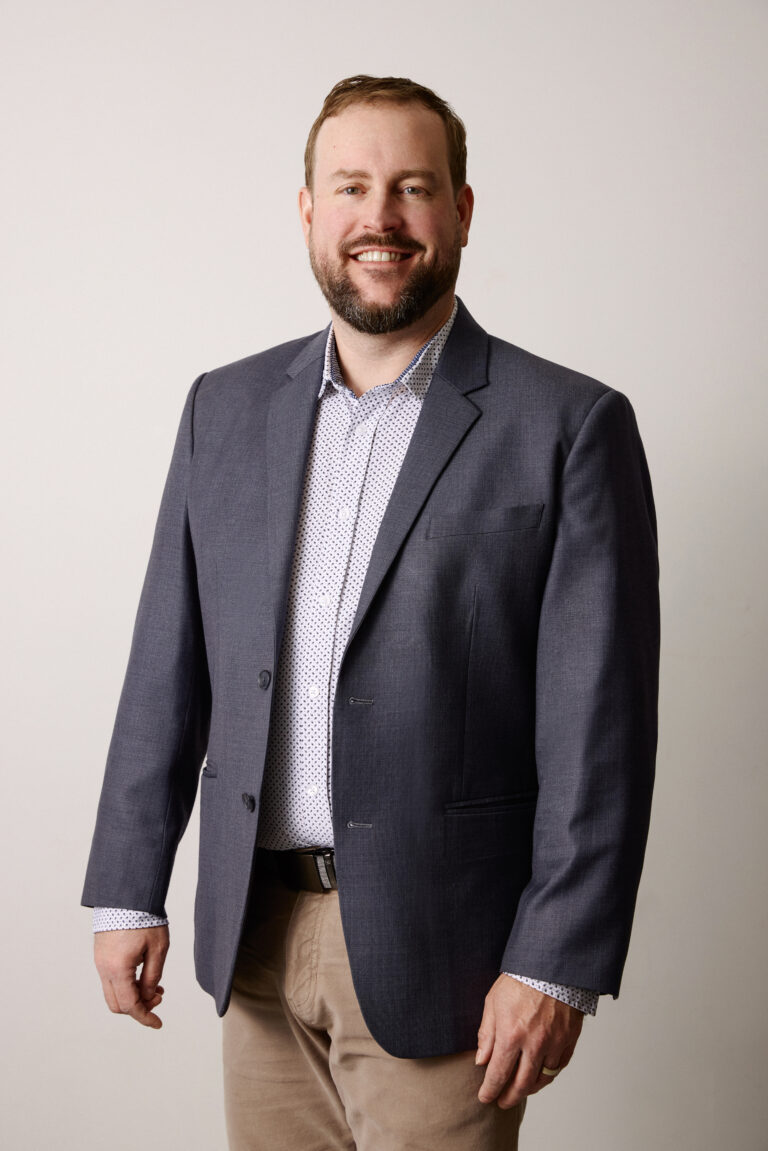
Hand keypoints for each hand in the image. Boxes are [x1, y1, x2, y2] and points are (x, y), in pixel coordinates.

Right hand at [94, 925, 169, 1028]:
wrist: (126, 894)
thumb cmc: (144, 918)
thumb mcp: (158, 949)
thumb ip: (153, 977)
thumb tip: (149, 997)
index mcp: (118, 969)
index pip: (129, 1006)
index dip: (145, 1017)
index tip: (158, 1024)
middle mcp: (104, 969)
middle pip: (117, 1004)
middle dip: (138, 1008)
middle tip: (159, 997)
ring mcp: (100, 962)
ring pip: (113, 993)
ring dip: (133, 995)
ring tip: (156, 986)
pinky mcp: (101, 955)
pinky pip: (111, 979)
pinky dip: (126, 984)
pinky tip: (143, 975)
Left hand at [475, 975, 583, 1106]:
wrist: (552, 966)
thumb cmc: (520, 979)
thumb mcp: (493, 1002)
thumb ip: (487, 1034)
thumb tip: (481, 1060)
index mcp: (511, 1035)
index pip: (498, 1074)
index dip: (490, 1090)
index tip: (485, 1097)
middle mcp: (534, 1044)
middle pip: (521, 1085)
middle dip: (509, 1097)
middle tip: (502, 1102)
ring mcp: (554, 1044)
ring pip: (542, 1079)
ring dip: (529, 1090)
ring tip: (520, 1091)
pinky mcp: (569, 1040)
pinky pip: (558, 1067)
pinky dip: (547, 1076)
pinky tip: (539, 1076)